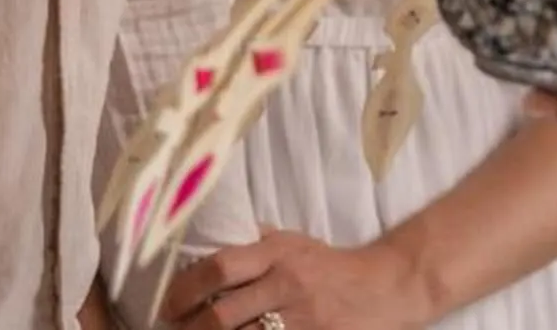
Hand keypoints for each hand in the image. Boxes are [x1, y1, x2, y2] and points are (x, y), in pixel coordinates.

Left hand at [157, 229, 437, 329]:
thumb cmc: (334, 266)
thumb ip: (259, 242)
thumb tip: (214, 237)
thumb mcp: (297, 242)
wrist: (388, 286)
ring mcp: (301, 319)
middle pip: (223, 315)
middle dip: (192, 329)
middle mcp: (286, 284)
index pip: (218, 268)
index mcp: (277, 254)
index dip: (184, 290)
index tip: (168, 305)